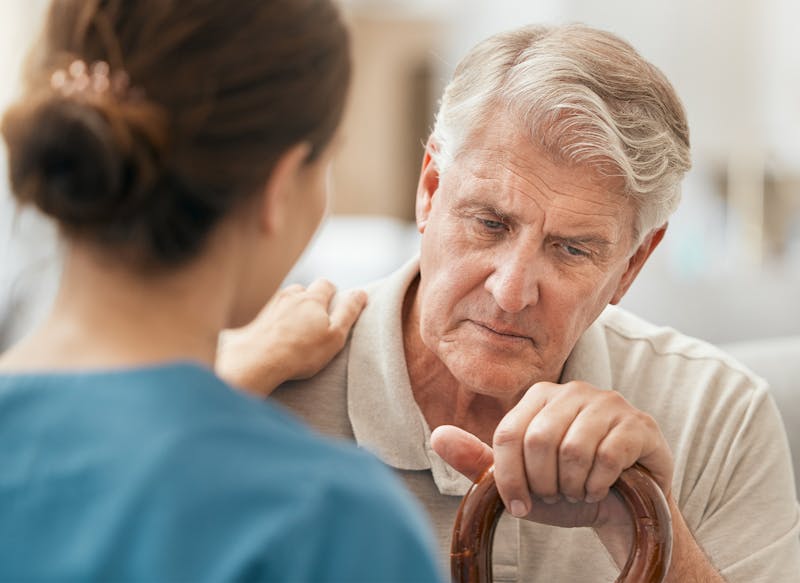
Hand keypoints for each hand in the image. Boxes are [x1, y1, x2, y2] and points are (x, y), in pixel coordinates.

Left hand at [216, 279, 366, 395]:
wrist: (258, 361)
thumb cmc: (301, 352)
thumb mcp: (335, 335)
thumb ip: (349, 312)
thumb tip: (361, 293)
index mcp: (312, 299)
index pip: (326, 284)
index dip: (333, 294)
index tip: (335, 308)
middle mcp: (290, 296)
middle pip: (305, 290)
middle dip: (312, 300)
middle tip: (317, 322)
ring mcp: (271, 307)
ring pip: (287, 300)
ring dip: (293, 309)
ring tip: (297, 330)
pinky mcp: (257, 319)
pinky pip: (272, 314)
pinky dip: (278, 321)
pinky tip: (280, 337)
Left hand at [431, 380, 673, 564]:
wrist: (622, 508)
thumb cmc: (566, 489)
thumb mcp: (519, 481)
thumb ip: (478, 461)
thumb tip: (436, 437)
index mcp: (539, 396)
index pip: (507, 434)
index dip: (509, 478)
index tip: (520, 504)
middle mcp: (574, 390)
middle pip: (538, 441)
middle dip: (543, 483)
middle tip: (555, 495)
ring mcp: (609, 403)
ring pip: (573, 450)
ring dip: (572, 487)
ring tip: (577, 491)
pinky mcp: (639, 424)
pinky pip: (607, 457)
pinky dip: (598, 486)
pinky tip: (601, 488)